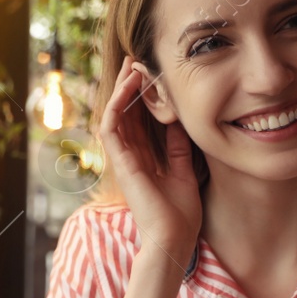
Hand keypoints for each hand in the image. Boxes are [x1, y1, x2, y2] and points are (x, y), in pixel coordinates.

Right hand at [98, 56, 200, 267]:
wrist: (175, 238)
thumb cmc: (180, 214)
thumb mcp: (184, 171)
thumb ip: (178, 148)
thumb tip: (180, 122)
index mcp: (144, 159)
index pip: (139, 120)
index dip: (142, 96)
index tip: (151, 74)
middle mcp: (130, 156)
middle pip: (125, 113)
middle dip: (129, 85)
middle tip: (136, 59)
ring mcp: (122, 159)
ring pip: (115, 114)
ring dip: (121, 89)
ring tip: (131, 65)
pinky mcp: (120, 162)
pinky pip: (112, 126)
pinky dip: (117, 104)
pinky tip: (129, 85)